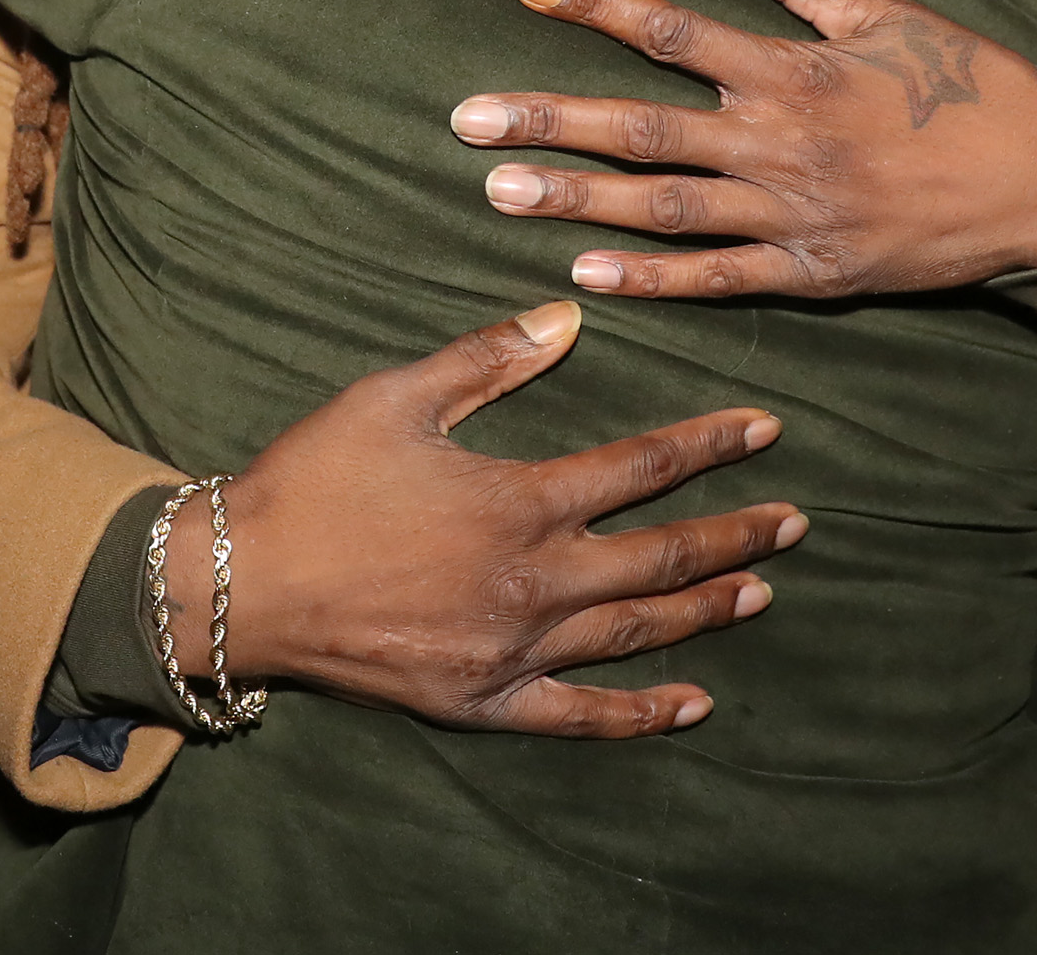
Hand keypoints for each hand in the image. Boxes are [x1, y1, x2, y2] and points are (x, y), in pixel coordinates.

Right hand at [194, 301, 803, 737]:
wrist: (240, 583)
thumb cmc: (315, 479)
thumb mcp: (398, 396)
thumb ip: (489, 359)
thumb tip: (569, 320)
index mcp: (518, 501)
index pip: (641, 467)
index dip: (708, 445)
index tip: (765, 428)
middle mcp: (531, 582)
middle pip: (660, 557)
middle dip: (735, 533)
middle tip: (796, 518)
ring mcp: (511, 651)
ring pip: (635, 633)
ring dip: (706, 610)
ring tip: (764, 589)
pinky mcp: (481, 701)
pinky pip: (578, 716)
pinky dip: (640, 712)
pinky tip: (693, 702)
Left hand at [450, 0, 1036, 299]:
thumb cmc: (971, 86)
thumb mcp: (891, 15)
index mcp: (795, 68)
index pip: (672, 28)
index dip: (595, 3)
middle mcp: (783, 140)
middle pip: (644, 128)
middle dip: (549, 120)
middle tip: (466, 121)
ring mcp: (795, 212)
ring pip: (665, 208)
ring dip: (578, 200)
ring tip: (500, 191)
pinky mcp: (815, 271)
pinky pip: (719, 278)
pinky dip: (653, 277)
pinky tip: (587, 272)